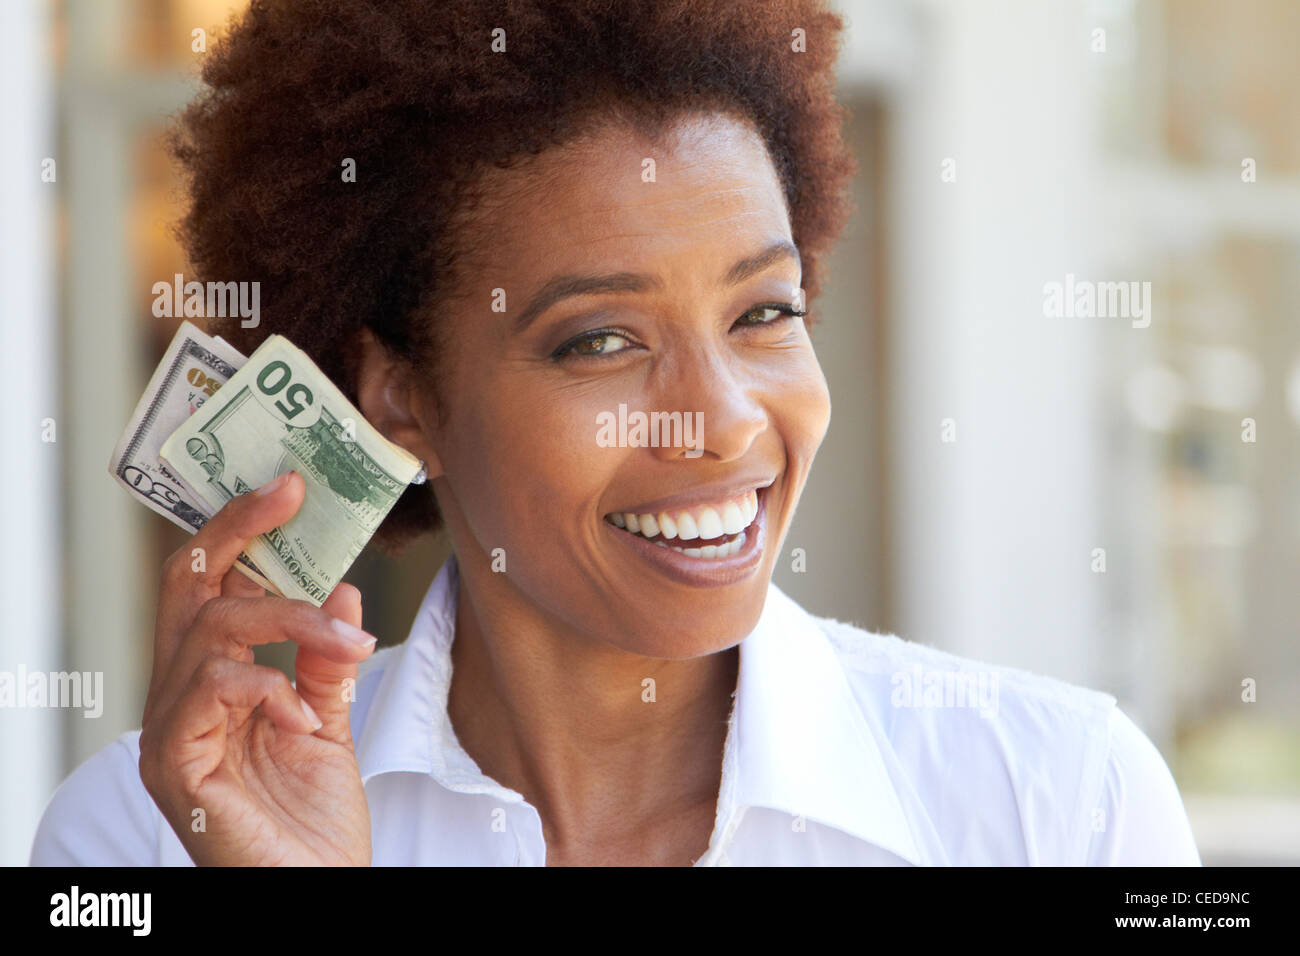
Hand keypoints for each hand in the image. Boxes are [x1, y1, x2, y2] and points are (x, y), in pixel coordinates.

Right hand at [138, 471, 375, 864]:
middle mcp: (178, 700)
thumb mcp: (329, 721)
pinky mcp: (174, 767)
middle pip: (188, 587)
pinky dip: (268, 688)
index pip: (208, 588)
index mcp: (210, 684)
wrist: (316, 891)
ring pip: (210, 630)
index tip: (290, 487)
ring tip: (348, 641)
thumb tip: (341, 587)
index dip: (240, 530)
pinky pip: (211, 691)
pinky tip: (303, 716)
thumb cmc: (313, 821)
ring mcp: (170, 732)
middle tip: (292, 494)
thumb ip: (327, 660)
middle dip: (238, 529)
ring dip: (289, 620)